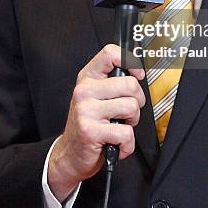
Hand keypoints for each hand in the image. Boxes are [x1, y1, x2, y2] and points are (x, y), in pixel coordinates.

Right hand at [48, 44, 144, 201]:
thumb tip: (138, 72)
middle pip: (130, 83)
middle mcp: (84, 90)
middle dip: (138, 100)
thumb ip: (112, 82)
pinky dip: (128, 144)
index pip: (109, 53)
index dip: (130, 61)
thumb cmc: (88, 123)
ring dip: (132, 122)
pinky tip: (117, 144)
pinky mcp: (91, 131)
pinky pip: (126, 133)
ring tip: (120, 126)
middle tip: (128, 111)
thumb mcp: (95, 96)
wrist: (69, 154)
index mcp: (87, 77)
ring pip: (131, 107)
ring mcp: (86, 110)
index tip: (138, 74)